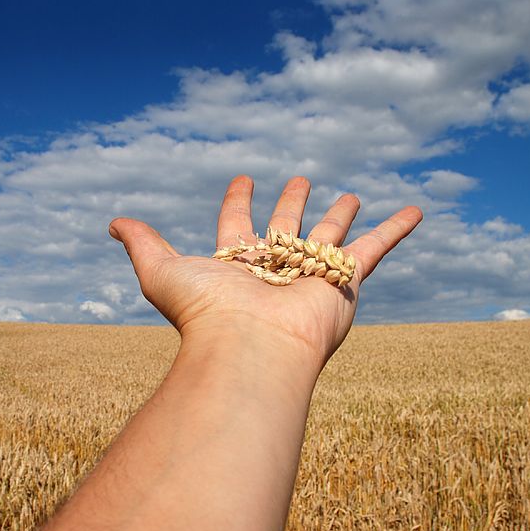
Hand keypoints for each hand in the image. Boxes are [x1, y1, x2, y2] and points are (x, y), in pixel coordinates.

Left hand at [108, 175, 421, 368]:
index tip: (243, 179)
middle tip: (300, 179)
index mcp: (236, 264)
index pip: (237, 223)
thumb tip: (112, 221)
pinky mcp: (342, 284)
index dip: (238, 201)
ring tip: (350, 194)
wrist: (250, 351)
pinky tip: (416, 209)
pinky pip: (375, 249)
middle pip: (286, 226)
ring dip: (340, 215)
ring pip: (330, 236)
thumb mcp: (162, 270)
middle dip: (292, 202)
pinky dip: (396, 229)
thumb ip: (142, 243)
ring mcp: (309, 277)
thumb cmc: (205, 314)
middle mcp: (273, 270)